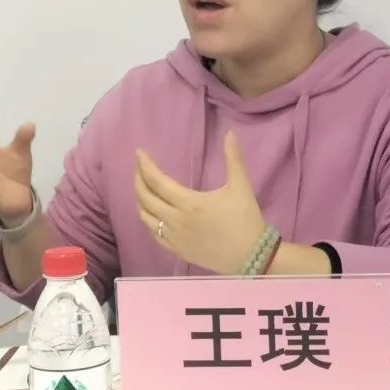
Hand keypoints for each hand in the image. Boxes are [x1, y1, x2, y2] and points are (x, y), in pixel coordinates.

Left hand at [135, 131, 267, 273]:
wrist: (251, 256)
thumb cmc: (246, 220)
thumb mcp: (241, 187)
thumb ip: (234, 159)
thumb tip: (230, 133)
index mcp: (190, 203)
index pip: (157, 181)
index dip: (145, 166)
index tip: (139, 153)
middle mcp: (176, 220)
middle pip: (146, 198)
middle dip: (138, 179)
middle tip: (139, 167)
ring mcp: (174, 238)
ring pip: (145, 217)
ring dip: (140, 200)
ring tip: (143, 188)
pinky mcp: (177, 250)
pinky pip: (153, 233)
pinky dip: (148, 220)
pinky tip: (151, 213)